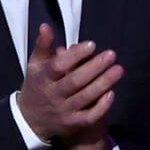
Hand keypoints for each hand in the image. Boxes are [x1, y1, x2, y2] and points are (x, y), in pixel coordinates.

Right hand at [16, 23, 123, 142]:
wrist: (30, 120)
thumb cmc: (37, 85)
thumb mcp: (36, 65)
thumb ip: (43, 45)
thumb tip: (46, 26)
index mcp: (43, 78)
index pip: (58, 66)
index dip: (75, 55)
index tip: (92, 45)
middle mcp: (52, 95)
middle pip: (74, 81)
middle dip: (94, 68)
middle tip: (111, 54)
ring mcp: (63, 111)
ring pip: (85, 98)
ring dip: (103, 83)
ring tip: (118, 69)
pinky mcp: (72, 124)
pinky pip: (89, 117)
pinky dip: (101, 107)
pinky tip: (112, 93)